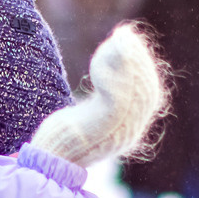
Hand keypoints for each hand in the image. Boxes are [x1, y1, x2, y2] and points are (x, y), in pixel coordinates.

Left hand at [29, 24, 166, 167]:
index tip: (133, 46)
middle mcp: (128, 133)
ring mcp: (115, 134)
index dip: (144, 68)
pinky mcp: (99, 130)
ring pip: (133, 93)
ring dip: (126, 60)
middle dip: (137, 58)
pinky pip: (114, 98)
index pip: (149, 96)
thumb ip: (108, 97)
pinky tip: (100, 60)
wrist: (49, 161)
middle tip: (125, 36)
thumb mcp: (92, 113)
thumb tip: (115, 68)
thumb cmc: (65, 135)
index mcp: (129, 130)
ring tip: (116, 39)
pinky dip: (111, 75)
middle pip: (145, 92)